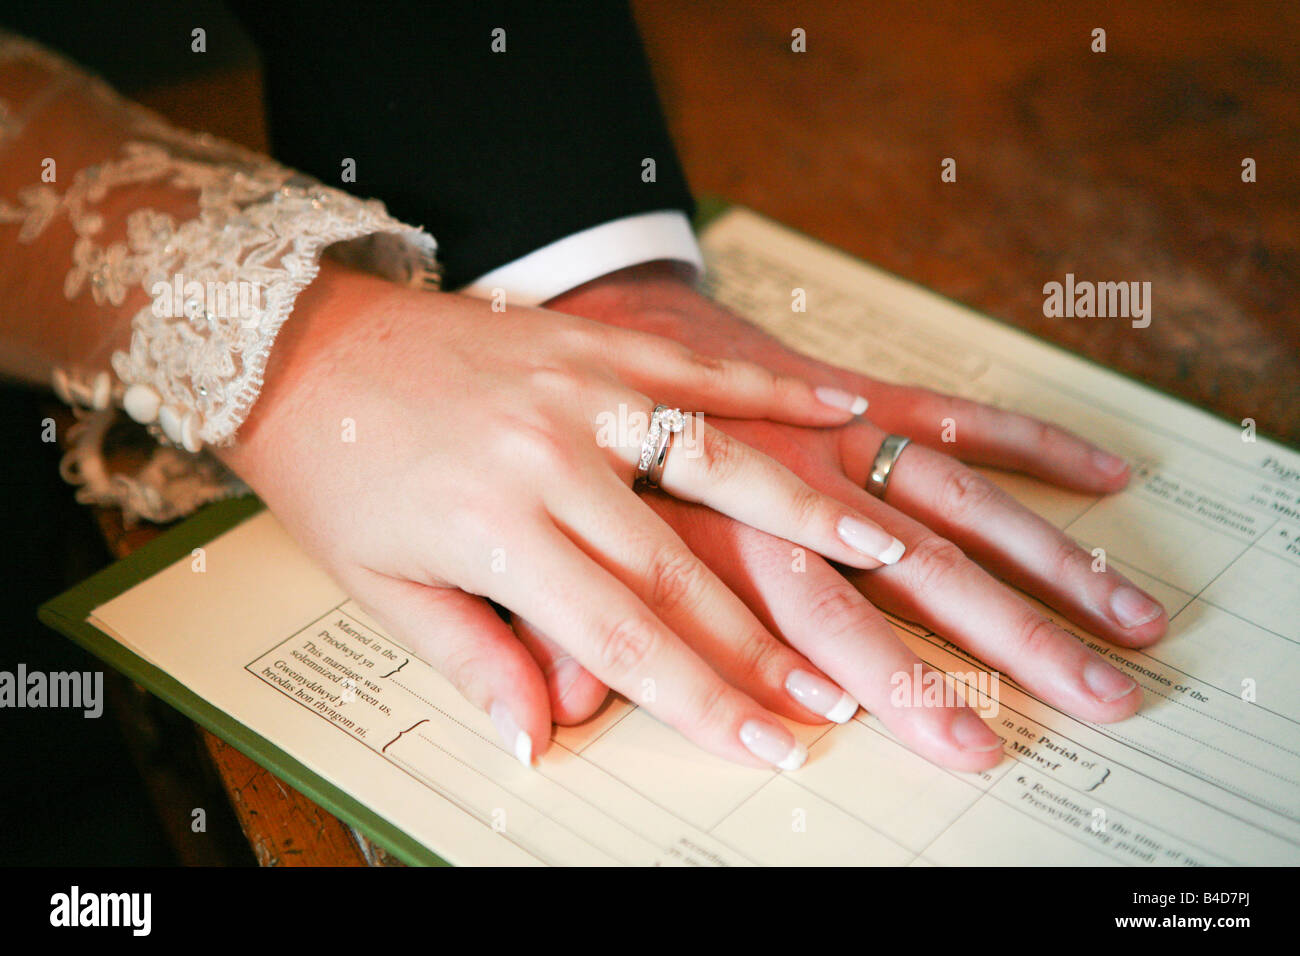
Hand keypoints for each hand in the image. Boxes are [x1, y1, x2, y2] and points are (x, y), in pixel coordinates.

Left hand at [218, 260, 910, 769]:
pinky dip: (771, 391)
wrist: (298, 343)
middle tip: (839, 694)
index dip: (701, 697)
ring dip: (804, 512)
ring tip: (885, 549)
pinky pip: (697, 369)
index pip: (621, 635)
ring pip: (714, 460)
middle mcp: (548, 458)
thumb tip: (543, 735)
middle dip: (765, 642)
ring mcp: (578, 390)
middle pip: (682, 568)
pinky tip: (840, 408)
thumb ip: (476, 658)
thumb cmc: (336, 473)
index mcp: (495, 530)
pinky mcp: (591, 343)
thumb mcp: (381, 585)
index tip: (768, 742)